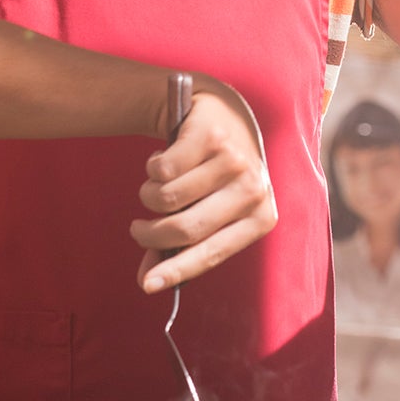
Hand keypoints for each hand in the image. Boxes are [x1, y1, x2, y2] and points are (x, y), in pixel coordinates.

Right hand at [132, 77, 276, 291]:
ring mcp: (233, 160)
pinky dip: (152, 168)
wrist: (223, 114)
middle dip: (151, 235)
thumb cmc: (214, 176)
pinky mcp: (210, 136)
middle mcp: (253, 190)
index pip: (212, 253)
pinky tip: (164, 159)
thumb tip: (147, 282)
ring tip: (156, 186)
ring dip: (149, 195)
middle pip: (185, 228)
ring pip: (167, 197)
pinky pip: (162, 169)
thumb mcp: (210, 210)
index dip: (175, 271)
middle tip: (138, 230)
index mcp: (261, 218)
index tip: (146, 286)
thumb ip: (181, 246)